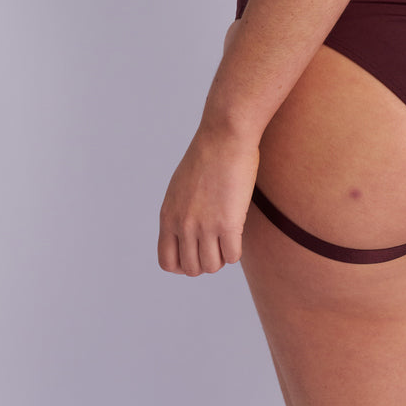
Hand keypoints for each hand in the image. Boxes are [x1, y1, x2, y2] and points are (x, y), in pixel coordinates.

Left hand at [157, 111, 260, 276]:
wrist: (224, 137)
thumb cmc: (208, 157)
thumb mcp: (181, 187)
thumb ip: (180, 212)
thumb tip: (189, 234)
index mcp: (167, 216)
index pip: (167, 262)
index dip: (183, 265)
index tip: (197, 252)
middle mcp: (182, 225)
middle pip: (192, 268)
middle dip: (206, 261)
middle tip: (217, 244)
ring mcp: (204, 226)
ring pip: (212, 266)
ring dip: (222, 258)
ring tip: (228, 239)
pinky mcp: (228, 223)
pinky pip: (232, 256)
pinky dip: (236, 251)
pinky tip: (238, 232)